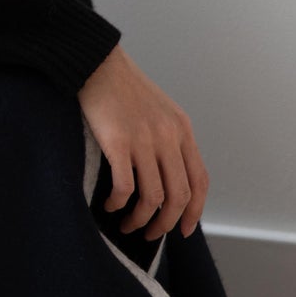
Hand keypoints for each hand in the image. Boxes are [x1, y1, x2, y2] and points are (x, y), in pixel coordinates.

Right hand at [76, 43, 208, 241]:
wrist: (96, 62)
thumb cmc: (122, 88)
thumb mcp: (159, 110)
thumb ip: (169, 140)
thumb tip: (169, 178)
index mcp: (182, 130)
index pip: (199, 181)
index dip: (194, 212)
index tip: (182, 230)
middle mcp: (168, 136)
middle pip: (179, 195)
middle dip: (166, 223)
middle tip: (150, 234)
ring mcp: (144, 139)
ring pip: (153, 197)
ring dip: (141, 219)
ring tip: (127, 224)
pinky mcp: (117, 141)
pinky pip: (125, 187)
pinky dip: (119, 203)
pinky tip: (110, 204)